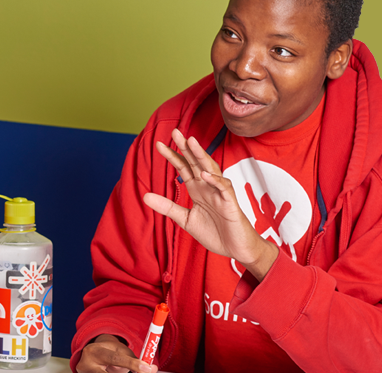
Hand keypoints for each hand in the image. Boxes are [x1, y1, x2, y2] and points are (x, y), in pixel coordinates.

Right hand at [76, 334, 156, 372]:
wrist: (91, 355)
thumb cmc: (109, 352)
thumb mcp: (120, 352)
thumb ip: (135, 360)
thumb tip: (152, 369)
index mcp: (95, 352)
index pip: (115, 358)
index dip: (132, 364)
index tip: (147, 368)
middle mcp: (87, 365)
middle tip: (142, 372)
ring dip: (119, 372)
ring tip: (116, 368)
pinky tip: (115, 371)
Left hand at [142, 129, 277, 280]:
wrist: (237, 249)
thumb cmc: (215, 232)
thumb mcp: (185, 219)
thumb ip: (167, 207)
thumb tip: (144, 196)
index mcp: (197, 189)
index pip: (183, 167)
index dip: (172, 155)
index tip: (158, 144)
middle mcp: (208, 186)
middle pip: (195, 162)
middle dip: (186, 147)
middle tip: (175, 131)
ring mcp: (220, 193)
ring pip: (211, 169)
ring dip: (201, 155)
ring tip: (191, 142)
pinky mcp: (231, 203)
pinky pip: (224, 188)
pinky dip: (215, 180)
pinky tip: (204, 174)